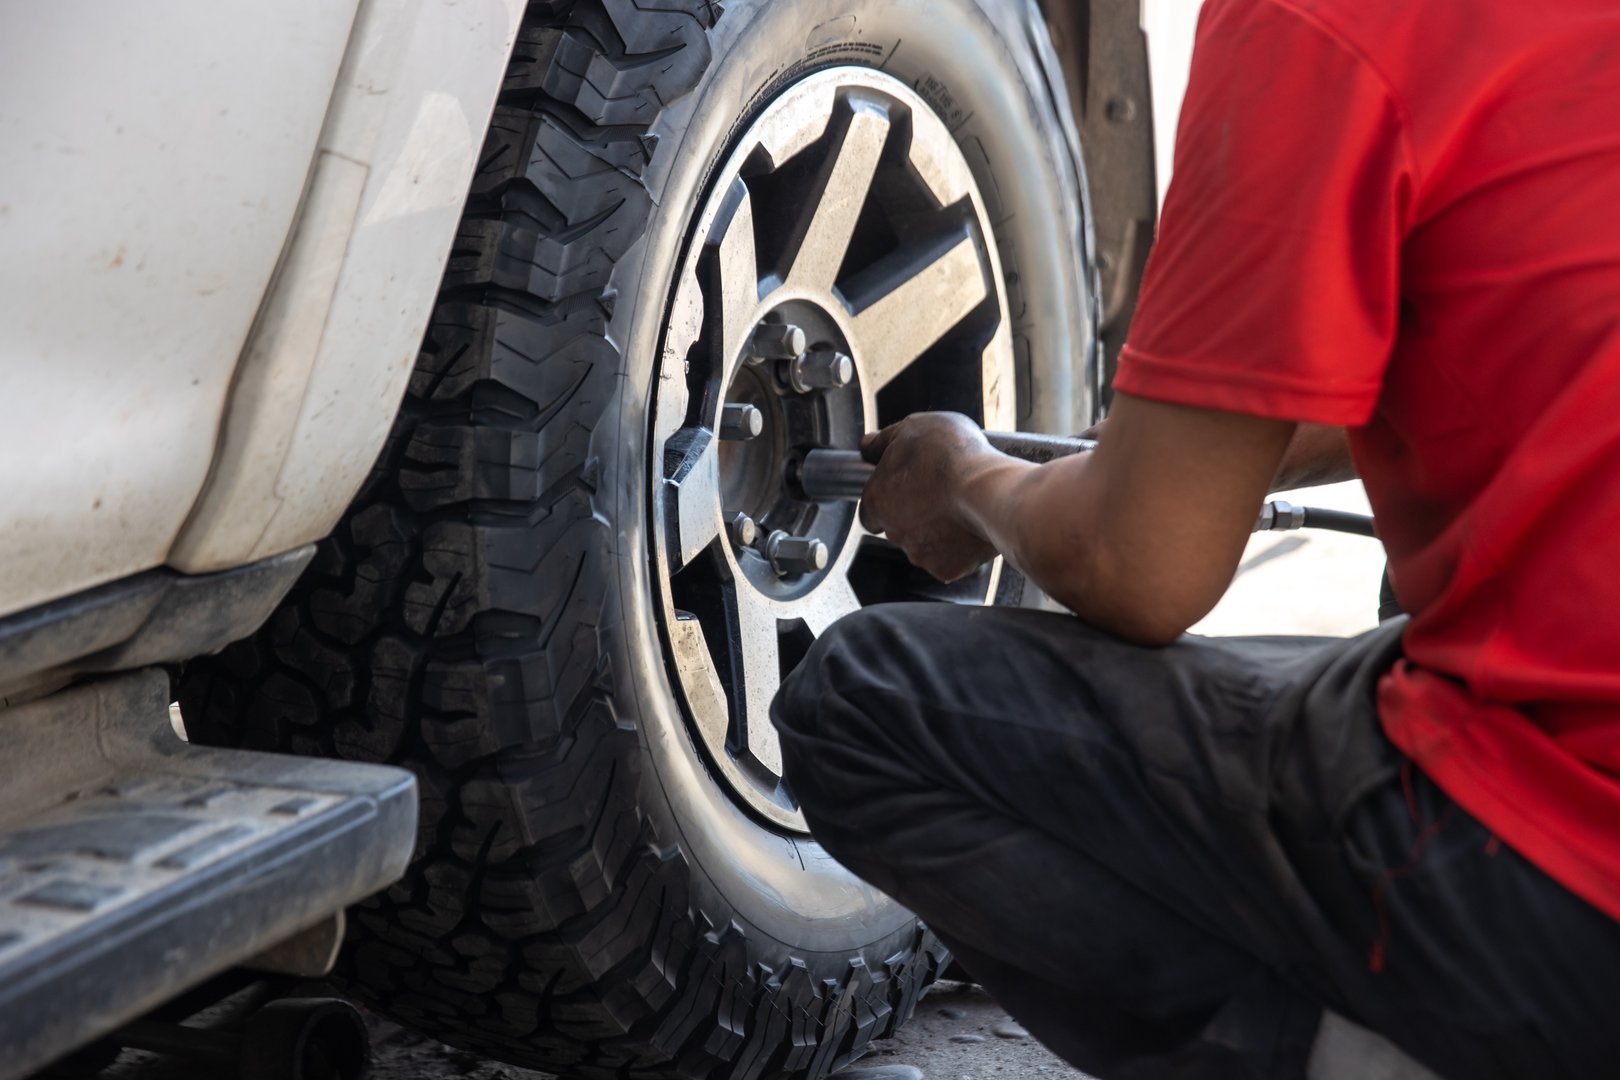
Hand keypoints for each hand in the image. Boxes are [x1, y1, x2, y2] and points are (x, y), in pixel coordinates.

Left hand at [858, 412, 1000, 581]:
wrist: (991, 491)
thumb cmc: (952, 456)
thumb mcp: (912, 428)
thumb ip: (883, 441)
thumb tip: (867, 446)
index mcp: (876, 501)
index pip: (870, 510)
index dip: (888, 498)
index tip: (907, 488)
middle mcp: (893, 532)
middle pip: (898, 527)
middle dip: (915, 513)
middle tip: (941, 491)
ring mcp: (919, 554)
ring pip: (924, 545)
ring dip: (937, 530)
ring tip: (962, 505)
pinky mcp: (947, 569)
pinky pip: (951, 559)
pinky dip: (960, 547)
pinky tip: (973, 525)